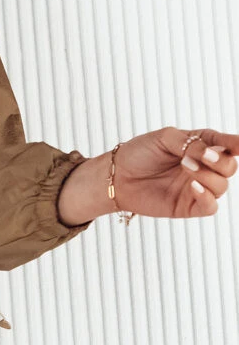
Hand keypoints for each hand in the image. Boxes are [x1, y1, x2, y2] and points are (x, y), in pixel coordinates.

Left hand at [111, 127, 238, 218]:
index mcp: (200, 146)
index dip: (236, 143)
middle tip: (200, 155)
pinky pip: (211, 206)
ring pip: (222, 186)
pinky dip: (207, 196)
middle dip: (220, 160)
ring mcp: (197, 187)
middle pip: (230, 167)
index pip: (226, 144)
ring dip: (208, 175)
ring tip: (185, 166)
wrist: (118, 175)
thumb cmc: (139, 153)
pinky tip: (193, 186)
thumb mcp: (166, 138)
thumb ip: (192, 143)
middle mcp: (203, 167)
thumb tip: (214, 152)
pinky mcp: (189, 206)